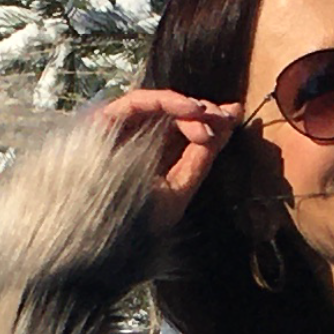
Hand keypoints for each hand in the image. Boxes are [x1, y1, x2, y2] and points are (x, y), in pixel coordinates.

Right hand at [100, 89, 242, 232]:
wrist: (98, 231)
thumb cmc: (135, 220)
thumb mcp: (179, 189)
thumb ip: (200, 160)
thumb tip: (226, 127)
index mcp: (154, 156)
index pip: (185, 131)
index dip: (210, 121)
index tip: (234, 116)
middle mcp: (138, 139)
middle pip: (175, 114)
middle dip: (204, 112)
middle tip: (225, 118)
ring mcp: (120, 128)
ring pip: (160, 104)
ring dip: (189, 107)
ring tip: (208, 118)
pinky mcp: (105, 119)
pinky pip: (138, 101)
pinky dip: (167, 101)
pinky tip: (191, 109)